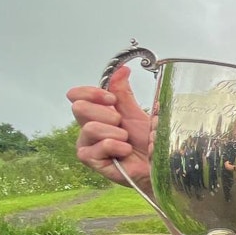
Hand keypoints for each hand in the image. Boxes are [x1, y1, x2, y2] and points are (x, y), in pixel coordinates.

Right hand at [65, 65, 155, 192]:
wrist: (158, 165)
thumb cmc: (147, 142)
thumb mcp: (136, 113)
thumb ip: (123, 93)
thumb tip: (122, 69)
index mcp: (96, 113)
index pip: (77, 95)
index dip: (92, 93)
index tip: (112, 100)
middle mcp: (88, 128)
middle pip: (79, 108)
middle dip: (105, 113)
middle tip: (121, 123)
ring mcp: (88, 145)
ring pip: (89, 128)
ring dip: (115, 133)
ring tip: (127, 140)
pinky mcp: (92, 161)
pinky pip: (97, 147)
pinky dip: (116, 146)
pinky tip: (126, 151)